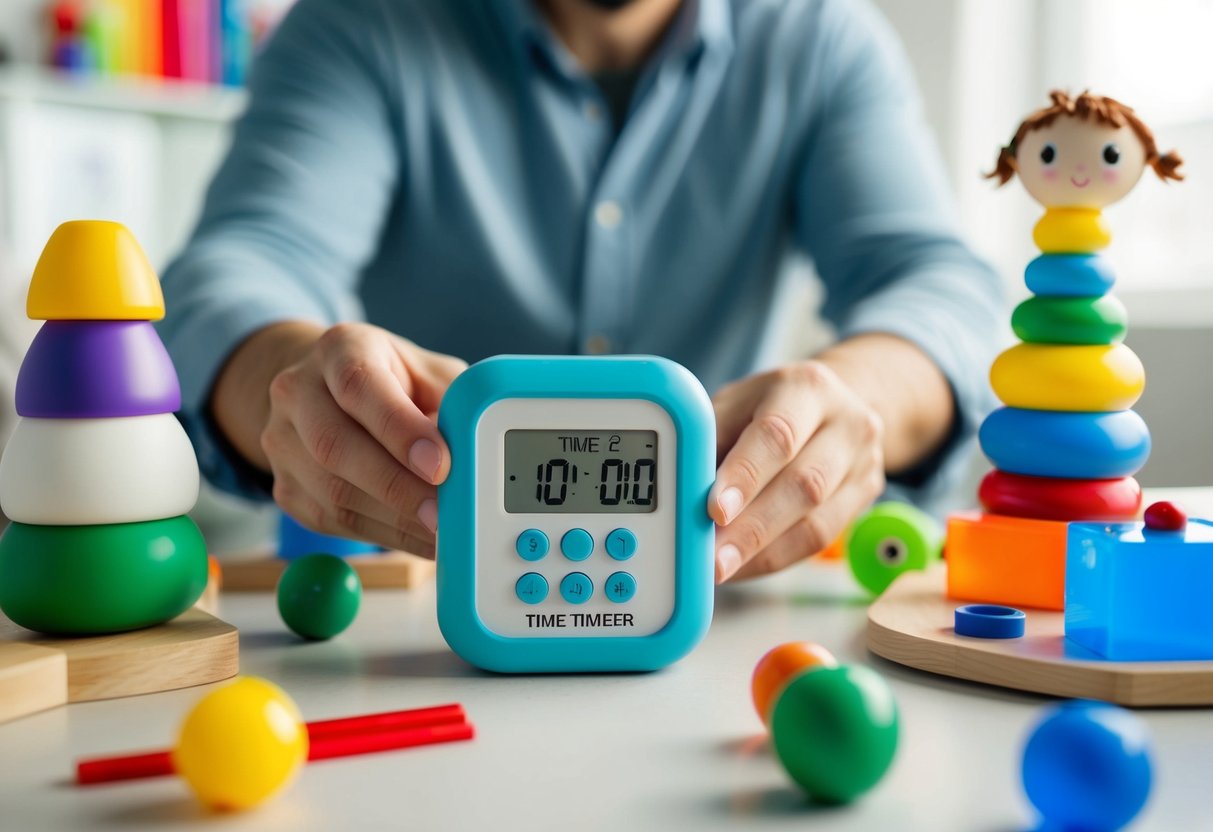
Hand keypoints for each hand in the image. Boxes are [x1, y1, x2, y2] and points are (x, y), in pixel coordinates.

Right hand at [259, 323, 465, 555]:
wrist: (330, 393)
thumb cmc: (395, 383)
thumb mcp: (432, 375)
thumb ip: (454, 404)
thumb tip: (474, 454)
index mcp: (341, 349)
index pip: (359, 385)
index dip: (399, 429)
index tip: (440, 465)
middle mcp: (299, 390)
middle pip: (335, 445)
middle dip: (397, 488)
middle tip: (443, 514)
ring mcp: (283, 440)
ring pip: (331, 491)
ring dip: (392, 520)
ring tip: (440, 533)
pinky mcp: (286, 486)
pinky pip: (330, 520)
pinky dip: (381, 535)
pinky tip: (418, 537)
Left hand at [709, 361, 885, 581]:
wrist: (836, 404)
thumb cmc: (770, 406)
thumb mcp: (736, 404)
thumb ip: (710, 441)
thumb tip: (683, 493)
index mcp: (806, 388)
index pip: (777, 435)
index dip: (744, 477)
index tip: (713, 511)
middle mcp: (846, 422)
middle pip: (804, 484)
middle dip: (752, 528)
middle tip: (712, 558)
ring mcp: (863, 462)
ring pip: (817, 521)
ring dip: (761, 551)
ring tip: (722, 568)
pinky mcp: (866, 496)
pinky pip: (821, 540)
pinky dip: (776, 557)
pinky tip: (745, 565)